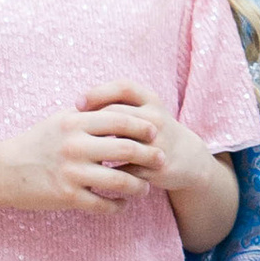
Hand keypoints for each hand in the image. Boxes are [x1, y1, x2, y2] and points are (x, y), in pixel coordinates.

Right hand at [0, 108, 156, 214]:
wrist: (4, 170)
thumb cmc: (36, 142)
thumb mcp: (60, 120)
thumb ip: (88, 114)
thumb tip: (120, 106)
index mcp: (74, 122)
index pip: (119, 119)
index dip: (142, 126)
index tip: (155, 132)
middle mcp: (74, 146)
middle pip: (126, 148)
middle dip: (150, 155)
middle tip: (162, 160)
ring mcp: (71, 173)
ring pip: (119, 180)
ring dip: (139, 186)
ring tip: (145, 188)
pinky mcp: (67, 197)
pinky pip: (102, 204)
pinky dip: (118, 206)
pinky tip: (123, 204)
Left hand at [74, 81, 204, 204]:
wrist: (188, 158)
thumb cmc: (153, 130)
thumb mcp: (143, 111)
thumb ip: (116, 105)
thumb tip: (75, 108)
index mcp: (151, 100)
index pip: (124, 88)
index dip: (99, 92)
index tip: (77, 103)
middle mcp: (157, 119)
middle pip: (119, 115)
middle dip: (93, 123)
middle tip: (71, 132)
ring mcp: (159, 143)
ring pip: (122, 144)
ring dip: (98, 149)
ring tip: (78, 153)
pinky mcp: (158, 167)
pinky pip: (125, 169)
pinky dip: (107, 172)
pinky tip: (91, 172)